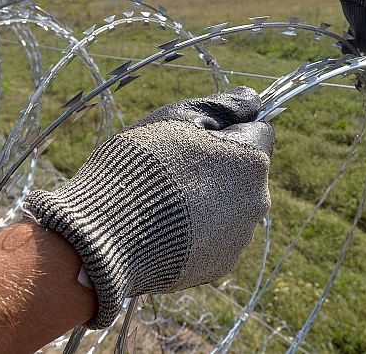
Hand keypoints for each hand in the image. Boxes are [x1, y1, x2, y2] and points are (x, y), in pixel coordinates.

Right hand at [24, 87, 273, 327]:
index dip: (225, 130)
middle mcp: (256, 202)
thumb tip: (254, 99)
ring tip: (161, 203)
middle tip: (170, 169)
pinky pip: (213, 239)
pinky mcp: (218, 266)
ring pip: (228, 207)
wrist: (109, 235)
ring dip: (206, 201)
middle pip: (243, 174)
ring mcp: (238, 239)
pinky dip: (195, 233)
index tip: (194, 137)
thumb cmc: (141, 166)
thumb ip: (223, 107)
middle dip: (217, 168)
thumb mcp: (178, 119)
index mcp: (251, 162)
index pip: (257, 132)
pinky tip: (162, 229)